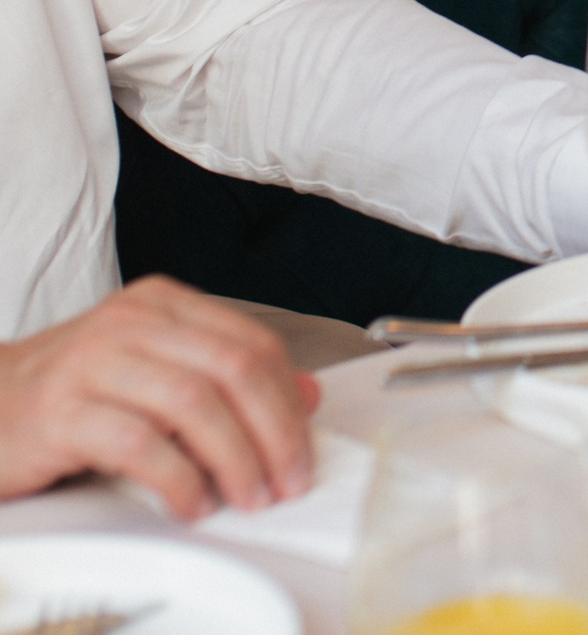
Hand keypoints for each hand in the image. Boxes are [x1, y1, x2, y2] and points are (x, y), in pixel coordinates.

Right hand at [0, 277, 316, 518]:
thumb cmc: (71, 394)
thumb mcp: (155, 372)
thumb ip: (226, 379)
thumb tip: (307, 396)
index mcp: (162, 305)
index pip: (253, 343)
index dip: (289, 401)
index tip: (304, 449)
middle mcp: (130, 322)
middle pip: (234, 368)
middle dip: (275, 432)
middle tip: (287, 480)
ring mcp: (92, 362)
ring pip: (195, 403)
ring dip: (234, 459)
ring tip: (247, 496)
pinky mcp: (60, 411)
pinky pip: (139, 444)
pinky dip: (178, 478)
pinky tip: (191, 502)